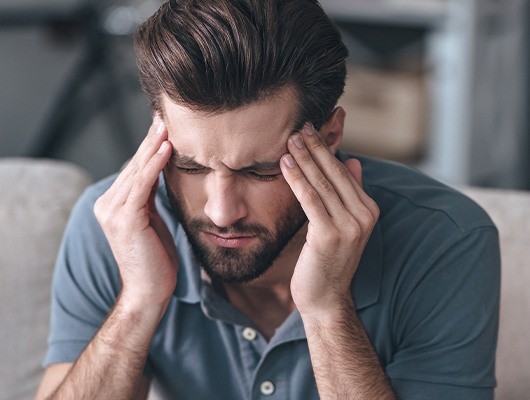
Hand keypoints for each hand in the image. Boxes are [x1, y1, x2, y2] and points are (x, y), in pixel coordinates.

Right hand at [94, 116, 176, 307]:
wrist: (149, 291)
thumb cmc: (156, 259)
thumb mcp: (152, 221)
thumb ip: (151, 198)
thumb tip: (162, 173)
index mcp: (113, 205)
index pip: (135, 170)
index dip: (149, 147)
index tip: (163, 126)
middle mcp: (107, 204)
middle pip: (134, 166)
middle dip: (151, 140)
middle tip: (164, 115)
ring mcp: (113, 211)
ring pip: (137, 171)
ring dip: (153, 146)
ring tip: (167, 124)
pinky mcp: (125, 219)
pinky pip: (142, 185)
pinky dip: (154, 165)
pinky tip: (166, 148)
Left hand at [280, 124, 379, 316]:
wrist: (326, 298)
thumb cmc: (329, 260)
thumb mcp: (343, 225)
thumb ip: (349, 194)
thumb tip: (353, 161)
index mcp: (368, 210)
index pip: (344, 172)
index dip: (326, 149)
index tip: (312, 129)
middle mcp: (363, 215)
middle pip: (335, 173)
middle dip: (315, 147)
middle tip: (300, 124)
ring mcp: (349, 226)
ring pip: (322, 183)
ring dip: (304, 158)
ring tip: (290, 138)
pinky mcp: (329, 234)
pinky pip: (311, 199)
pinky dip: (297, 179)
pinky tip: (285, 164)